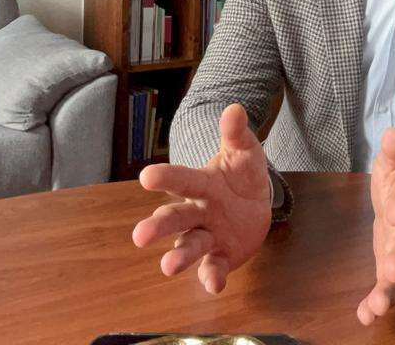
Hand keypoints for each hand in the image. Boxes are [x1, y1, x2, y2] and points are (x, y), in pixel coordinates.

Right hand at [132, 103, 271, 293]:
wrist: (253, 203)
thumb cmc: (241, 176)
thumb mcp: (244, 153)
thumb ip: (236, 134)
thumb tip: (235, 109)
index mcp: (201, 185)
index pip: (181, 180)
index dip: (166, 178)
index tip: (147, 177)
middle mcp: (197, 212)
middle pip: (176, 218)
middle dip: (159, 226)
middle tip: (140, 235)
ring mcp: (207, 235)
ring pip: (189, 246)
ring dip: (179, 257)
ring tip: (167, 267)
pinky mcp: (220, 256)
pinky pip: (213, 267)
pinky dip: (211, 277)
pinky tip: (213, 286)